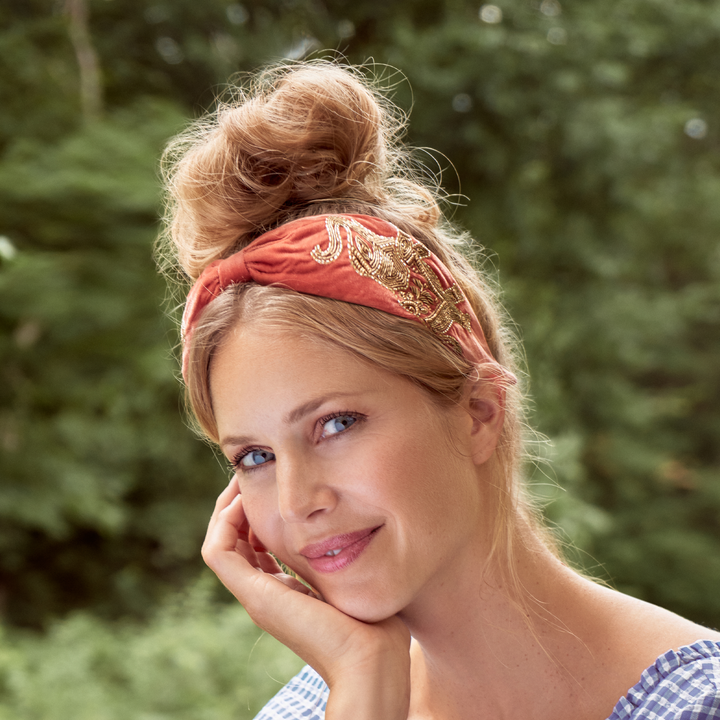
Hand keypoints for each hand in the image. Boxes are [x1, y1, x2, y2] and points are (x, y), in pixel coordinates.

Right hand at [202, 477, 411, 719]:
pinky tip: (242, 501)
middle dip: (238, 507)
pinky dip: (223, 524)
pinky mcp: (255, 594)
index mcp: (286, 591)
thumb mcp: (351, 574)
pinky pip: (217, 552)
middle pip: (235, 543)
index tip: (269, 485)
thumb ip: (341, 554)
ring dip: (225, 510)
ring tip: (239, 482)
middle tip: (246, 477)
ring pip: (219, 544)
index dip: (256, 514)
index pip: (255, 547)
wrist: (371, 656)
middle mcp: (266, 592)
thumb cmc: (373, 620)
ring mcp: (257, 595)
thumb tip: (351, 524)